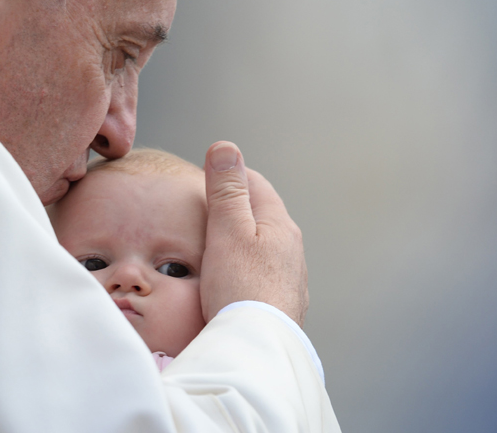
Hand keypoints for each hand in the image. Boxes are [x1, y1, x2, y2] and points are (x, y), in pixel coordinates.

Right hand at [200, 141, 309, 325]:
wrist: (258, 348)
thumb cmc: (241, 288)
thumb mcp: (228, 230)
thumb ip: (226, 189)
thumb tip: (226, 147)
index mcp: (280, 225)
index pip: (256, 184)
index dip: (229, 176)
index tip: (204, 179)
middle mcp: (292, 250)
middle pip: (261, 215)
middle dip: (234, 209)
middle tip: (204, 212)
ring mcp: (290, 279)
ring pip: (263, 247)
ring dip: (241, 241)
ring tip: (215, 247)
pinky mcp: (281, 304)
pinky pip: (262, 275)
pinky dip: (246, 269)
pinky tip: (231, 282)